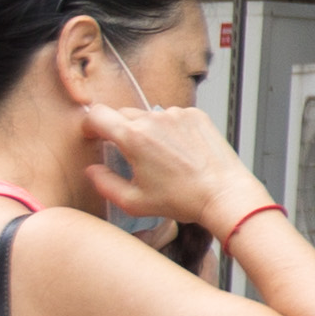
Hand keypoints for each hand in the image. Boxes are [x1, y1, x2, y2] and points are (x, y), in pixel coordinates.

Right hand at [81, 88, 262, 232]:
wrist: (224, 194)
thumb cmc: (184, 200)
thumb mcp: (134, 202)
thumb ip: (105, 184)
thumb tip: (93, 170)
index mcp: (134, 137)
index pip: (97, 115)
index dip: (90, 125)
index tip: (92, 134)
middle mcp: (155, 119)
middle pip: (122, 114)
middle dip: (119, 131)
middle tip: (128, 154)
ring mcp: (177, 114)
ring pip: (149, 116)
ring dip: (147, 131)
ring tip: (161, 158)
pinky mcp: (196, 115)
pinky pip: (173, 117)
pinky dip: (170, 129)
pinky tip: (179, 152)